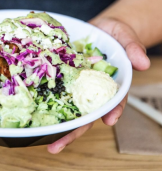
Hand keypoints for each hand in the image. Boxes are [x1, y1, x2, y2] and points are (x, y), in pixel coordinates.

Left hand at [47, 17, 149, 153]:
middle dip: (73, 131)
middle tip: (56, 145)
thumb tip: (142, 64)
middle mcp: (91, 90)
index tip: (109, 120)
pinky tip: (32, 110)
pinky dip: (44, 100)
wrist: (100, 29)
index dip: (113, 111)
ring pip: (66, 107)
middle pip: (85, 113)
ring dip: (56, 123)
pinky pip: (54, 90)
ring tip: (42, 138)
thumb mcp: (125, 37)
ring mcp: (75, 85)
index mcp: (109, 85)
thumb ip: (132, 48)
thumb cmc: (115, 35)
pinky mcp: (63, 78)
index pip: (113, 102)